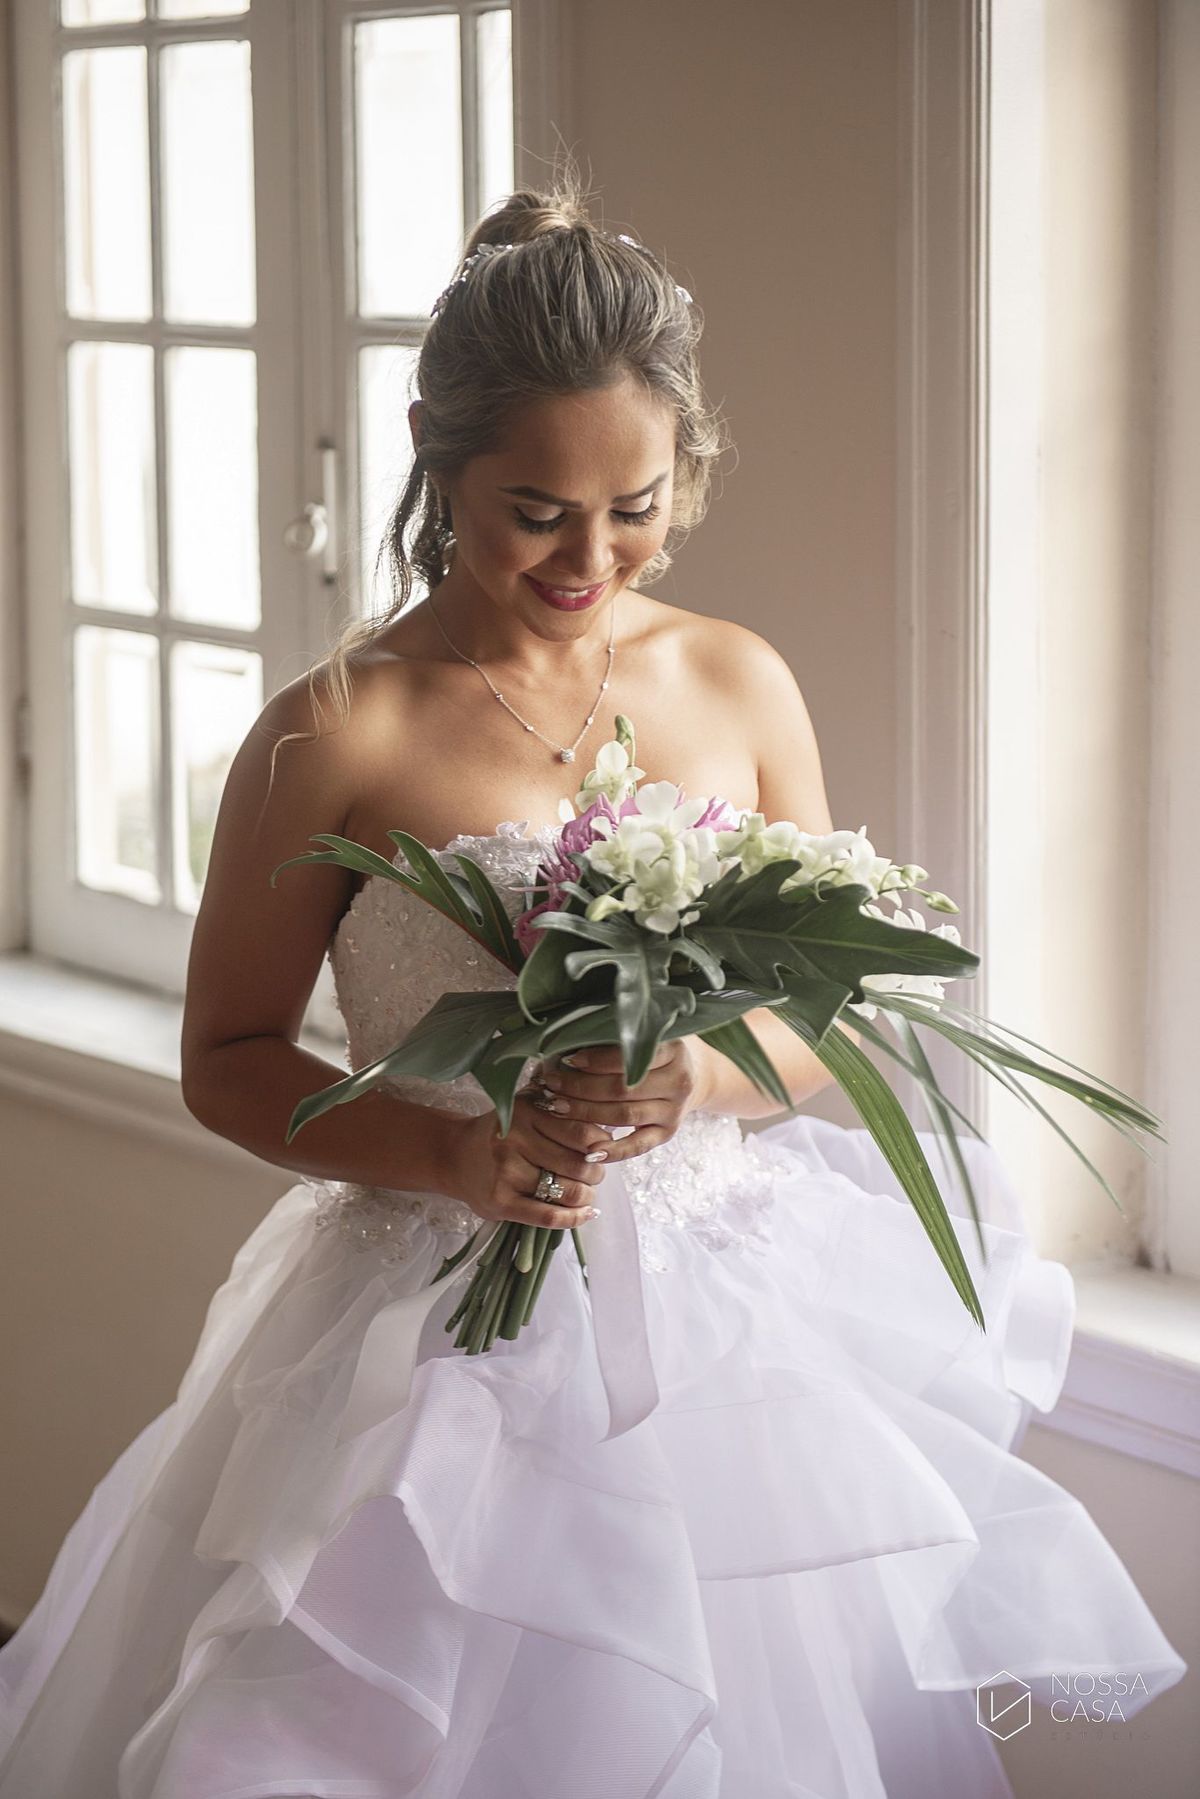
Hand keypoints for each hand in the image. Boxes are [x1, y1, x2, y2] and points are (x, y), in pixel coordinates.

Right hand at [445, 1086, 615, 1229]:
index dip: (600, 1145)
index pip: (581, 1132)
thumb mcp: (524, 1110)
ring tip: (587, 1193)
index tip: (602, 1149)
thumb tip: (608, 1131)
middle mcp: (515, 1140)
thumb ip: (558, 1113)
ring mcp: (506, 1173)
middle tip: (595, 1174)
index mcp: (525, 1112)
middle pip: (578, 1163)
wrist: (454, 1155)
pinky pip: (548, 1216)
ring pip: (567, 1190)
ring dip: (587, 1196)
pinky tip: (585, 1213)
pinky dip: (574, 1218)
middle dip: (596, 1173)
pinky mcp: (501, 1202)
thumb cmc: (500, 1133)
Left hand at [530, 1038, 709, 1161]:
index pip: (630, 1057)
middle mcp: (679, 1080)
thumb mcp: (643, 1034)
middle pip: (623, 1088)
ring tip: (558, 1108)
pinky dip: (613, 1151)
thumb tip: (567, 1043)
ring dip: (587, 1114)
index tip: (568, 1059)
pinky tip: (589, 1152)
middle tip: (553, 1084)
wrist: (692, 1073)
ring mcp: (675, 1109)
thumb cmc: (654, 1049)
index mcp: (673, 1049)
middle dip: (581, 1088)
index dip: (596, 1060)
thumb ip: (614, 1037)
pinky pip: (638, 1146)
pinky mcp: (668, 1132)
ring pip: (625, 1115)